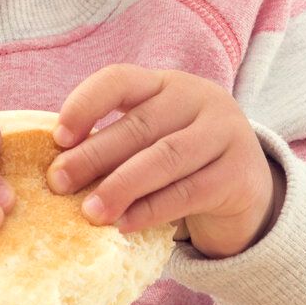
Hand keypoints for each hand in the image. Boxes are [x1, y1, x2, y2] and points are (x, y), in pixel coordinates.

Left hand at [47, 66, 284, 259]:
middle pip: (140, 125)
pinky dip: (152, 209)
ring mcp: (226, 134)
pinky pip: (189, 192)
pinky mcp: (240, 174)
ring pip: (165, 157)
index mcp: (167, 85)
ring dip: (121, 186)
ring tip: (90, 212)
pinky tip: (125, 225)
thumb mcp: (152, 141)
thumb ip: (116, 145)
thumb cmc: (183, 164)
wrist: (248, 191)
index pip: (121, 79)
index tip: (57, 138)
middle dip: (94, 155)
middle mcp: (199, 99)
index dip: (85, 104)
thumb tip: (59, 171)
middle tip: (59, 182)